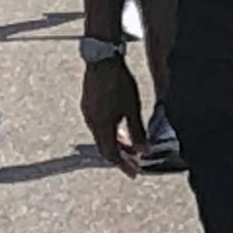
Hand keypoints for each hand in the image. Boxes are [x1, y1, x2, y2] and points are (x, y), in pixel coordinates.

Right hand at [81, 57, 146, 177]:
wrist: (102, 59)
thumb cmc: (118, 82)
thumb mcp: (132, 109)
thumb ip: (137, 132)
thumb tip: (143, 150)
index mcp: (101, 127)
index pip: (111, 154)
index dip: (123, 165)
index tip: (134, 173)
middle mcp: (91, 122)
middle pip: (105, 147)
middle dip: (120, 156)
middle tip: (133, 163)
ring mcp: (88, 113)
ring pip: (101, 136)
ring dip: (116, 143)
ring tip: (130, 146)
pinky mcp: (88, 104)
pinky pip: (98, 125)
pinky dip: (110, 132)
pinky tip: (120, 127)